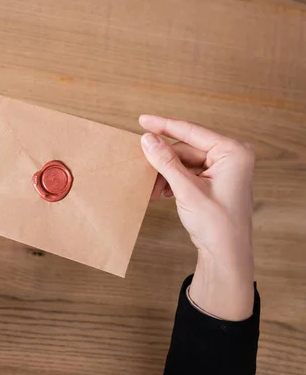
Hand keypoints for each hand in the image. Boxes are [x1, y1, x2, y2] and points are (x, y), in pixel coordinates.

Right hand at [139, 115, 254, 320]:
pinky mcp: (215, 179)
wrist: (225, 254)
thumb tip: (147, 139)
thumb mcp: (186, 190)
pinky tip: (161, 192)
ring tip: (151, 189)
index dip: (164, 126)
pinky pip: (187, 172)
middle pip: (185, 148)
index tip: (143, 120)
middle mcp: (231, 156)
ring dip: (165, 174)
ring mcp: (223, 168)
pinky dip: (172, 180)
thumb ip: (166, 161)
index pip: (192, 132)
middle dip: (162, 162)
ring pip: (183, 161)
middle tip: (142, 170)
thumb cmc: (217, 225)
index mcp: (233, 152)